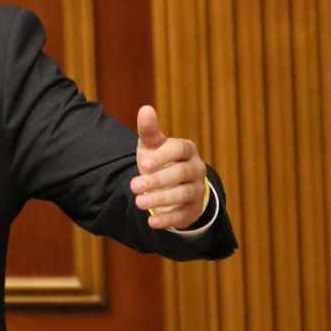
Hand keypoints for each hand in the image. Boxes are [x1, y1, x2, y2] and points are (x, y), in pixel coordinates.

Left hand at [129, 105, 209, 229]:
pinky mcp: (192, 210)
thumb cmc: (159, 160)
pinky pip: (183, 215)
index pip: (180, 149)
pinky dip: (167, 219)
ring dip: (161, 199)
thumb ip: (148, 130)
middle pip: (181, 174)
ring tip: (139, 202)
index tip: (144, 164)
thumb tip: (145, 109)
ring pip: (183, 194)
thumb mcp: (152, 146)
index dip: (163, 156)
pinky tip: (151, 221)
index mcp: (187, 150)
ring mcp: (197, 190)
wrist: (172, 186)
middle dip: (157, 180)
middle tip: (134, 186)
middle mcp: (196, 169)